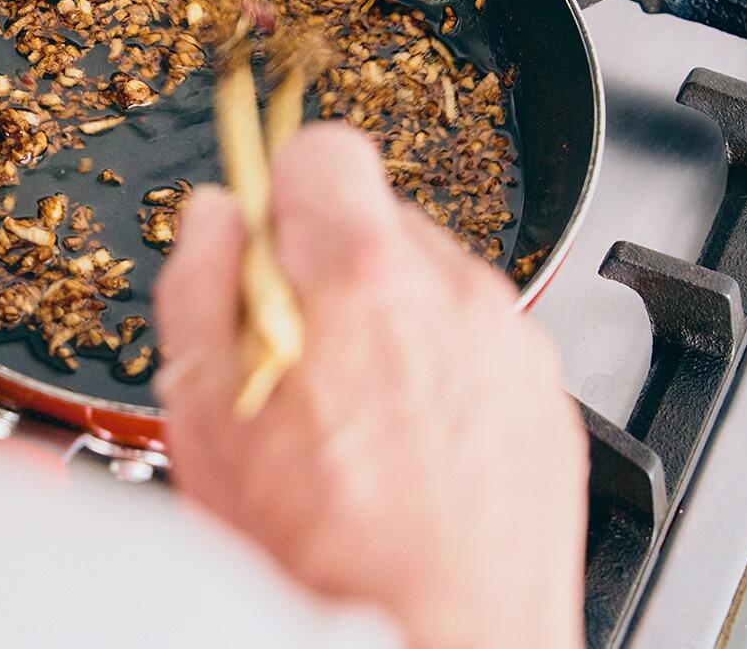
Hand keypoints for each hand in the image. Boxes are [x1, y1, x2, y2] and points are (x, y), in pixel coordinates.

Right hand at [155, 122, 587, 648]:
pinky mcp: (546, 395)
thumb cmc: (318, 554)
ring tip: (354, 420)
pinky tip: (407, 449)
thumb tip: (214, 217)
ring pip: (431, 285)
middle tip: (296, 353)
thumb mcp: (204, 409)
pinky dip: (442, 376)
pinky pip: (480, 347)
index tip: (266, 241)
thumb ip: (201, 283)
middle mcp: (450, 290)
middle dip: (330, 266)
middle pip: (378, 218)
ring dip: (388, 323)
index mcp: (358, 272)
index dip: (282, 192)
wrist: (439, 642)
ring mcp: (509, 342)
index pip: (324, 147)